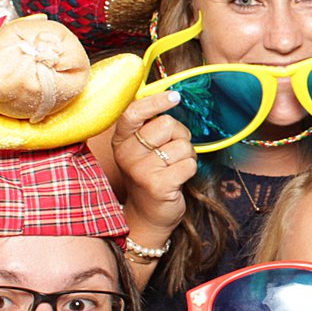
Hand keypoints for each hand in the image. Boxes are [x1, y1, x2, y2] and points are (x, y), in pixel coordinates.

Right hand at [112, 91, 197, 234]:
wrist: (148, 215)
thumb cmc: (150, 175)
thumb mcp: (141, 149)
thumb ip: (150, 125)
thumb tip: (170, 95)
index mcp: (121, 140)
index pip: (133, 112)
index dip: (156, 101)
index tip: (174, 97)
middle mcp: (127, 154)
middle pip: (166, 124)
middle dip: (180, 134)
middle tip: (173, 150)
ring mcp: (141, 170)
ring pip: (182, 145)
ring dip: (187, 155)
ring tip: (174, 167)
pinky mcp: (158, 185)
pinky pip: (189, 164)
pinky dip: (190, 169)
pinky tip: (178, 179)